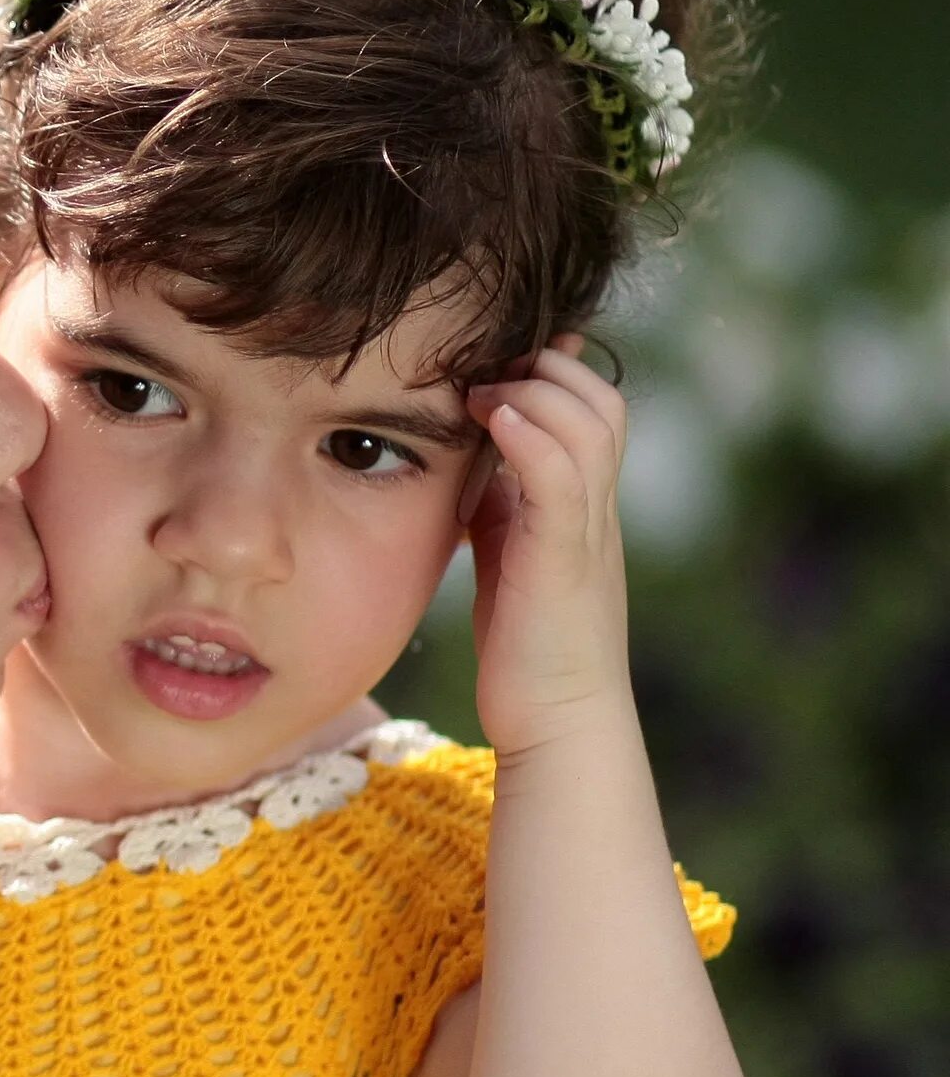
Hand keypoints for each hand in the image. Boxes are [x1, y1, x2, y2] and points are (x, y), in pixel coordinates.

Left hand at [463, 336, 632, 754]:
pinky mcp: (565, 559)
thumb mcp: (510, 554)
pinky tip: (495, 418)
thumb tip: (474, 454)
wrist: (557, 722)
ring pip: (591, 426)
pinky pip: (561, 476)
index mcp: (583, 506)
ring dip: (535, 392)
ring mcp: (587, 532)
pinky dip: (531, 435)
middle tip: (483, 372)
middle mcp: (596, 510)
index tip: (498, 355)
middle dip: (546, 369)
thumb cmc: (528, 646)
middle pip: (602, 403)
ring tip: (482, 392)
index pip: (592, 410)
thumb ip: (501, 502)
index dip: (555, 371)